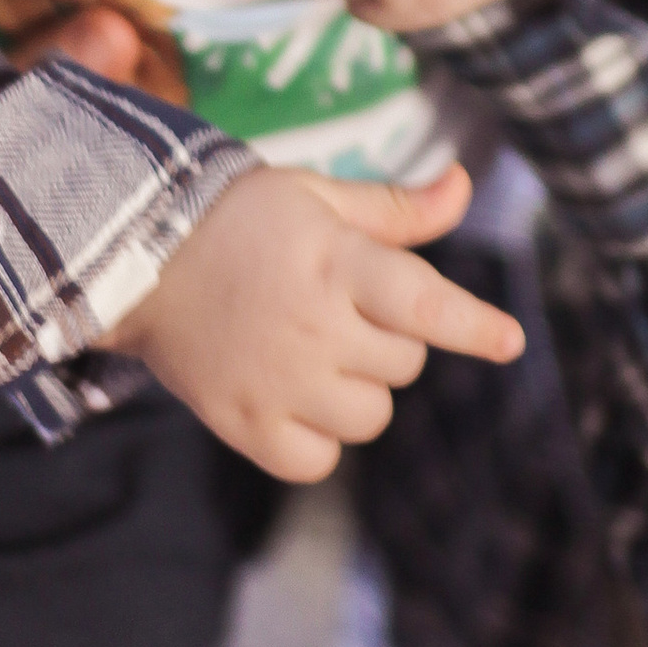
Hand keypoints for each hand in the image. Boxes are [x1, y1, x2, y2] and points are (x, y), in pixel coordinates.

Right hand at [116, 159, 524, 481]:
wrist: (137, 259)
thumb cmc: (241, 220)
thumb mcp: (317, 197)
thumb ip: (396, 208)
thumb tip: (465, 186)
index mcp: (336, 264)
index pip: (422, 303)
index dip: (472, 325)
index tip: (510, 341)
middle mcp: (312, 328)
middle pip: (404, 364)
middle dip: (389, 339)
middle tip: (339, 308)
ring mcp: (277, 383)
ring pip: (371, 416)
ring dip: (359, 390)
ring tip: (315, 352)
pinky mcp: (244, 425)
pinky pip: (318, 460)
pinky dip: (317, 438)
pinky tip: (293, 396)